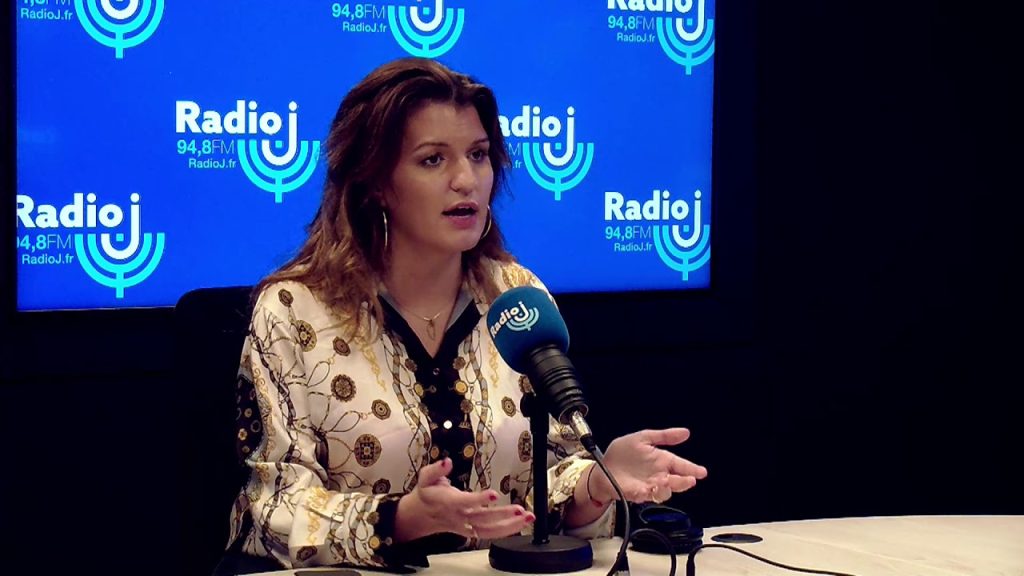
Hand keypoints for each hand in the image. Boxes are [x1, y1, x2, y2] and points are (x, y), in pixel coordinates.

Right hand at [394, 457, 534, 541]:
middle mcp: (458, 517)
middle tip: (520, 510)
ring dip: (510, 526)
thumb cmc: (427, 493)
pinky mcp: (471, 531)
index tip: (493, 494)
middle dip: (502, 516)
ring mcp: (466, 526)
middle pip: (481, 520)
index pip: (463, 503)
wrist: (420, 515)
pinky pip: (490, 534)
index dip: (478, 500)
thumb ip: (436, 469)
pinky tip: (521, 523)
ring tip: (528, 517)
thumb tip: (447, 461)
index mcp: (447, 503)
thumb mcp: (425, 477)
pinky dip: (507, 530)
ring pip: (488, 531)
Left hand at [591, 428, 706, 504]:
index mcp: (661, 460)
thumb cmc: (622, 453)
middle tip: (691, 479)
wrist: (603, 468)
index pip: (680, 465)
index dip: (691, 469)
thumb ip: (663, 436)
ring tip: (670, 481)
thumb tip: (685, 432)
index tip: (702, 472)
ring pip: (666, 490)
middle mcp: (658, 474)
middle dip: (684, 481)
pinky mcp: (639, 493)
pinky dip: (653, 492)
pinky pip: (650, 495)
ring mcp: (650, 485)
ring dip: (670, 487)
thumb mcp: (642, 438)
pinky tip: (654, 487)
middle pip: (677, 480)